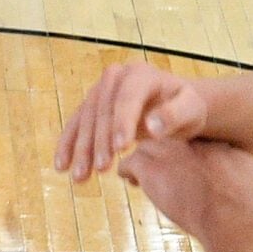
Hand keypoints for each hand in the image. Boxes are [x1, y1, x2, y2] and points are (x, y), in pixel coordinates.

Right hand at [57, 60, 210, 178]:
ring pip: (85, 119)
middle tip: (101, 169)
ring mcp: (100, 89)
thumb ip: (175, 116)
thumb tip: (151, 126)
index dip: (122, 122)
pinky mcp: (92, 104)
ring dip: (81, 149)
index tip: (121, 148)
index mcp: (140, 74)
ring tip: (80, 177)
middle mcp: (115, 77)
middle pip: (102, 110)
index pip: (127, 98)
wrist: (175, 102)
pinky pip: (76, 124)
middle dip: (99, 141)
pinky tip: (62, 166)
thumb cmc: (186, 107)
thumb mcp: (191, 110)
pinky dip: (68, 145)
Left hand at [117, 136, 252, 241]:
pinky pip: (128, 164)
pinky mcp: (148, 167)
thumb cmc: (244, 198)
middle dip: (158, 149)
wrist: (229, 216)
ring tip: (145, 175)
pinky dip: (129, 173)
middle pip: (159, 134)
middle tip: (161, 167)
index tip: (180, 160)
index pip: (181, 131)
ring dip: (142, 160)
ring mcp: (163, 148)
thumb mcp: (251, 167)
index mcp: (205, 132)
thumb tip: (238, 159)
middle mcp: (181, 134)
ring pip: (141, 145)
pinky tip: (135, 183)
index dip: (178, 146)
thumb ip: (238, 157)